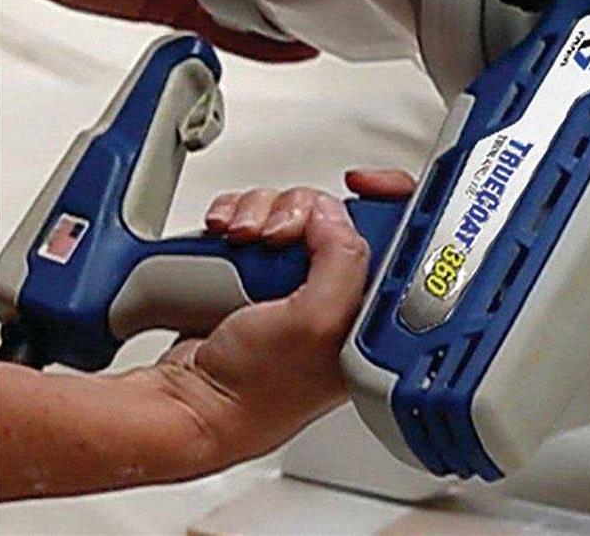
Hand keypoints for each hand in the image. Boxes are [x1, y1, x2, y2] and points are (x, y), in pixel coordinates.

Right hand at [0, 169, 416, 500]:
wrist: (189, 405)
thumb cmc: (255, 392)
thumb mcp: (315, 323)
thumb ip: (342, 261)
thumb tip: (334, 216)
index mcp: (369, 307)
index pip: (401, 232)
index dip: (387, 196)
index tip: (361, 184)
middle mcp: (338, 292)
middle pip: (337, 211)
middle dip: (302, 209)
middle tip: (280, 233)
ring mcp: (296, 281)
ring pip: (293, 210)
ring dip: (263, 211)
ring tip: (245, 240)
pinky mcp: (260, 273)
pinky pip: (258, 219)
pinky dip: (240, 216)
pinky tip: (227, 235)